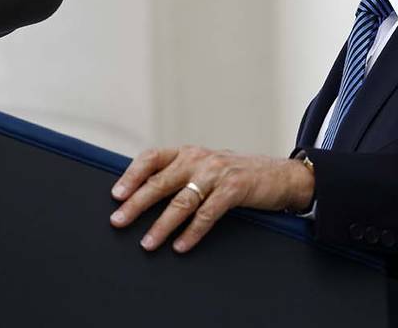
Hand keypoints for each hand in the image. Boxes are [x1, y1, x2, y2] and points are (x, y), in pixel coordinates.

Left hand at [108, 145, 314, 252]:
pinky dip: (192, 232)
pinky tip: (180, 246)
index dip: (132, 175)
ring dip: (162, 225)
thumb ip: (181, 173)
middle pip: (161, 182)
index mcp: (188, 152)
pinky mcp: (234, 189)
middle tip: (118, 221)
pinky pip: (207, 214)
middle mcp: (199, 159)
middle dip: (137, 203)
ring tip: (147, 243)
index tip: (116, 194)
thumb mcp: (207, 166)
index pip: (152, 157)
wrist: (281, 175)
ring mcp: (217, 173)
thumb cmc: (238, 174)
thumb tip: (145, 193)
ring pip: (182, 201)